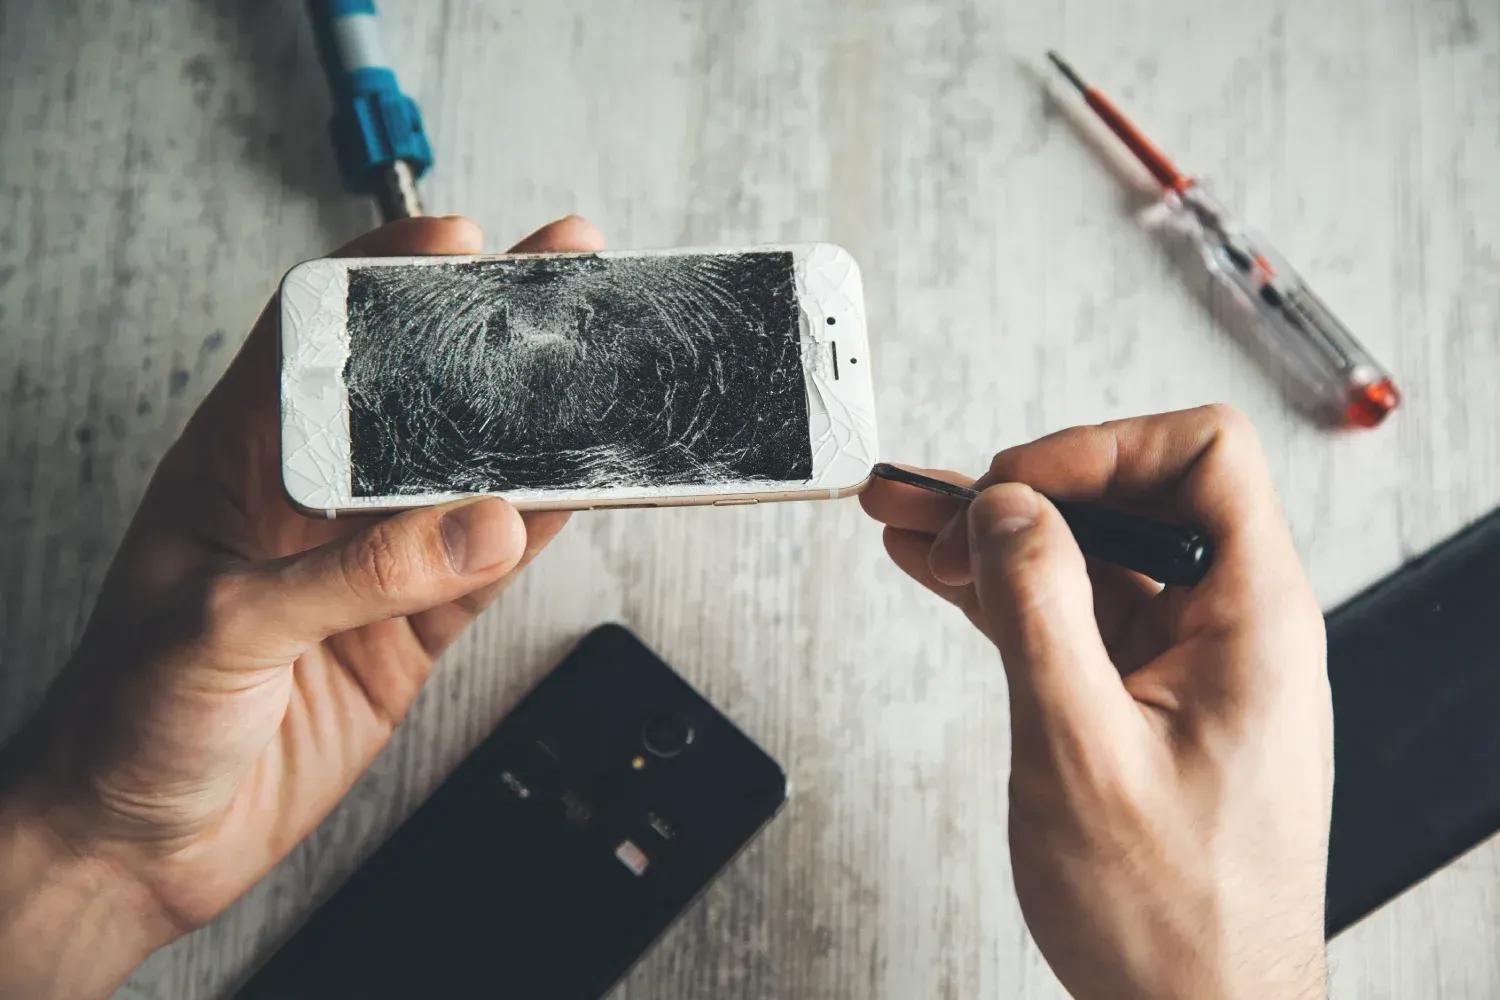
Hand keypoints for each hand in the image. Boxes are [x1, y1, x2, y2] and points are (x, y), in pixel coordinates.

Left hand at [0, 215, 605, 998]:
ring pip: (465, 476)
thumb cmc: (126, 720)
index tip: (457, 246)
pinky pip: (485, 568)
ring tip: (595, 374)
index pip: (313, 341)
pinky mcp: (406, 631)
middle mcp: (310, 502)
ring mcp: (367, 565)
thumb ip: (352, 575)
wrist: (137, 843)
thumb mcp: (221, 629)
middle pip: (413, 396)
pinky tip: (577, 491)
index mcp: (236, 463)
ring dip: (530, 429)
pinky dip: (536, 532)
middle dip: (486, 337)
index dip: (384, 280)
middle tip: (560, 283)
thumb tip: (477, 526)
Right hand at [862, 405, 1331, 999]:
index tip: (1016, 487)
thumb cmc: (1172, 918)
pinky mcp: (1141, 696)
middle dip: (1022, 491)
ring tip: (904, 520)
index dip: (1103, 448)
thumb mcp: (1082, 752)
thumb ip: (1041, 611)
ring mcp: (1182, 662)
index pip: (1205, 457)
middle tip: (929, 508)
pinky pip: (1071, 613)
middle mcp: (1226, 626)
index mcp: (1252, 620)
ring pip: (1086, 556)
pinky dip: (1004, 591)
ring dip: (996, 538)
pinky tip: (938, 573)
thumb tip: (1006, 508)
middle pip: (1128, 501)